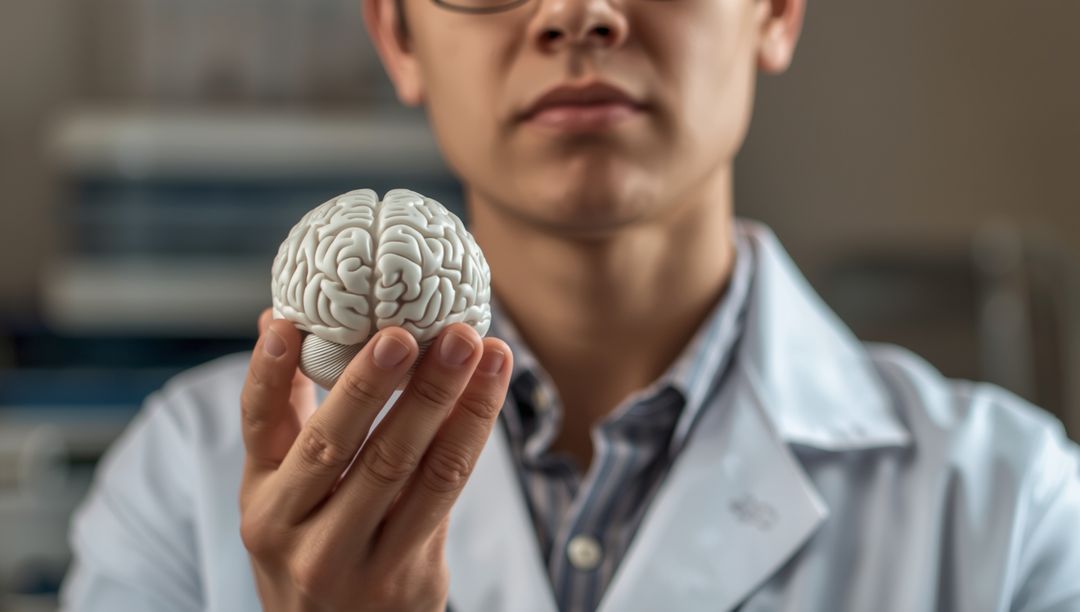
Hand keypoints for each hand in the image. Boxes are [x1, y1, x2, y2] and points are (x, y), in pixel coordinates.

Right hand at [239, 308, 511, 610]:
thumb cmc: (311, 545)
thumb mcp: (281, 495)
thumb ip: (286, 417)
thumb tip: (281, 321)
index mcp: (262, 499)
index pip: (259, 426)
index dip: (270, 372)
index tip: (288, 322)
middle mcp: (295, 530)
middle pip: (338, 445)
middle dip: (378, 382)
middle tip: (411, 330)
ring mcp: (352, 556)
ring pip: (406, 466)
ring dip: (448, 399)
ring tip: (479, 348)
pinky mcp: (407, 571)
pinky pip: (445, 491)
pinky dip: (469, 435)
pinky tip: (487, 392)